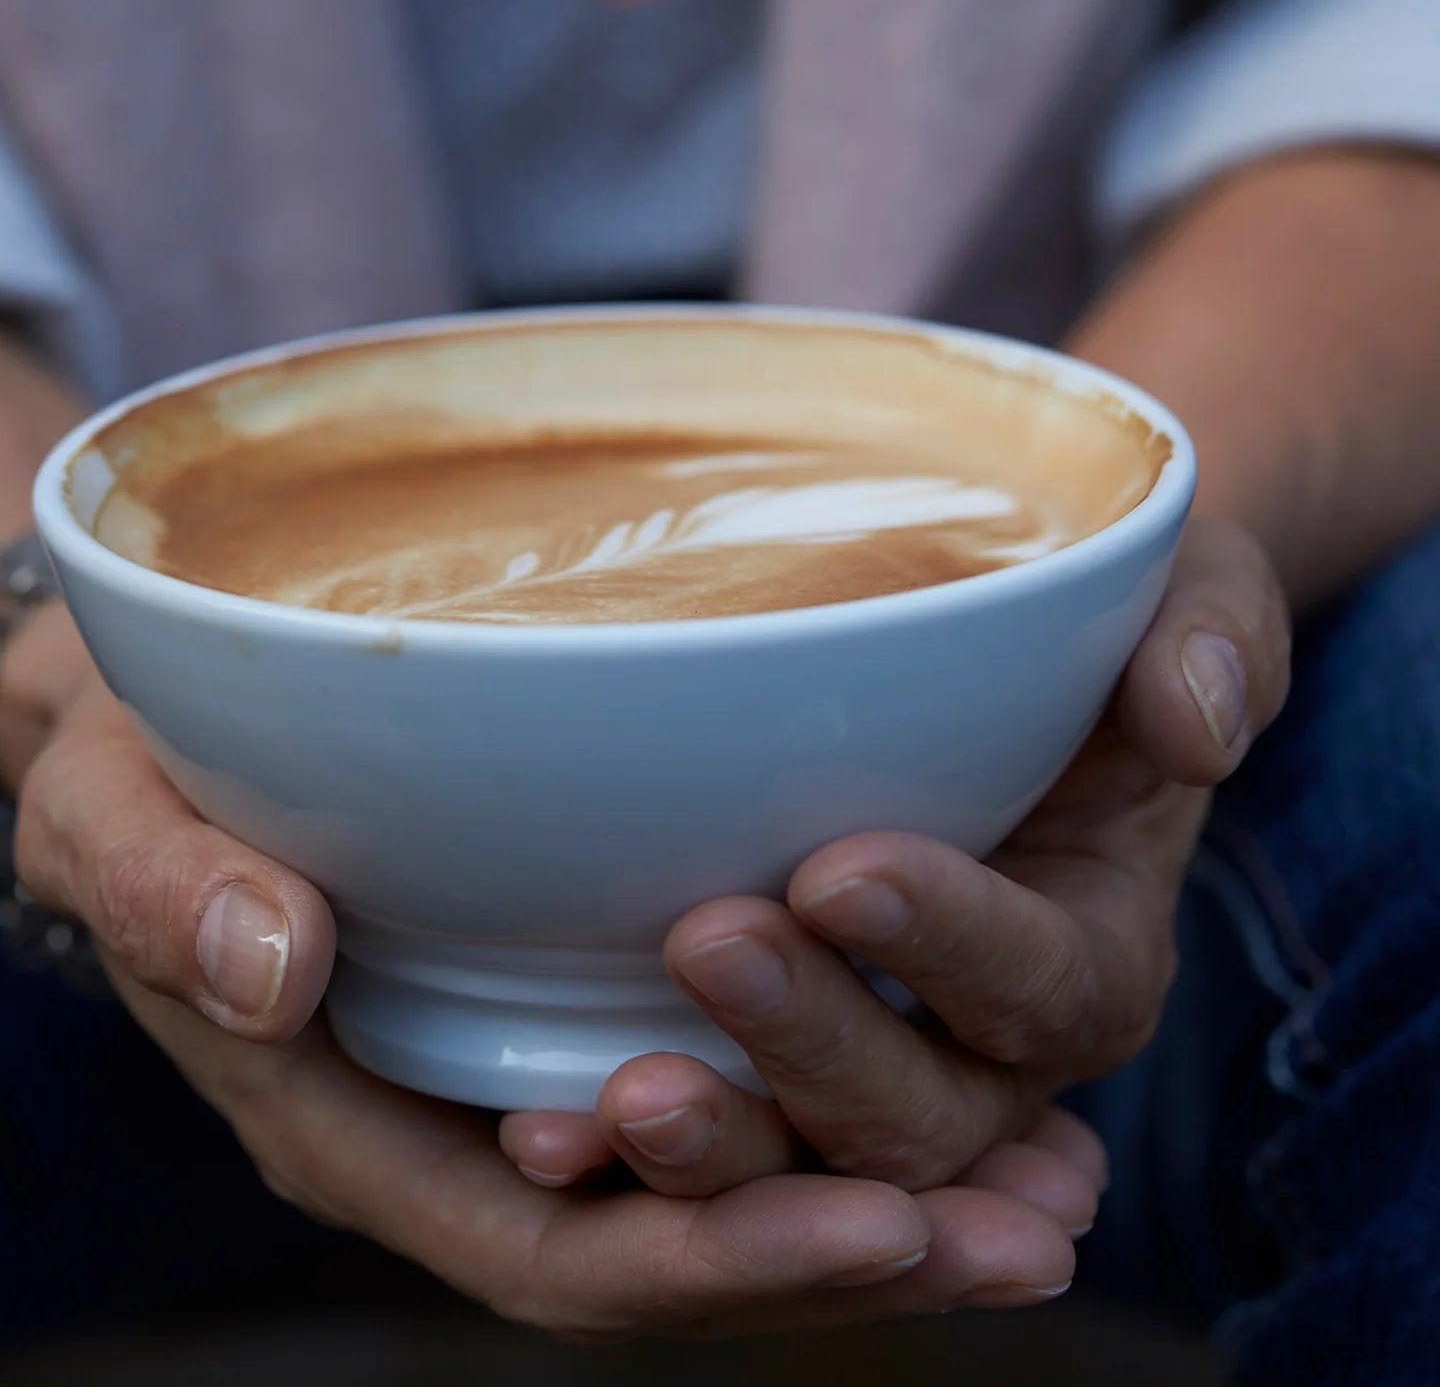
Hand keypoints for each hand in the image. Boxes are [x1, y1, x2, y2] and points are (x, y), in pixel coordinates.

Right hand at [10, 628, 1085, 1333]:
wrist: (161, 723)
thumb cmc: (134, 769)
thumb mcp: (108, 812)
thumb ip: (165, 891)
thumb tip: (272, 971)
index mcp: (353, 1122)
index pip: (546, 1246)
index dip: (707, 1254)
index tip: (877, 1225)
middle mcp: (464, 1120)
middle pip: (674, 1240)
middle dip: (849, 1248)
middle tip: (1033, 1231)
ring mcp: (531, 1058)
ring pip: (725, 1170)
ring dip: (891, 1185)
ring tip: (1062, 1179)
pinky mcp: (580, 980)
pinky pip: (729, 1068)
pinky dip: (854, 1082)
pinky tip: (988, 1069)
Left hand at [498, 518, 1289, 1204]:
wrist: (984, 657)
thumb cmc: (1085, 618)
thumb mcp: (1174, 593)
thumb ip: (1210, 642)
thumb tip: (1196, 724)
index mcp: (1088, 948)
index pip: (1050, 986)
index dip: (957, 944)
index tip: (843, 868)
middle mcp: (980, 1042)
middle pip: (923, 1115)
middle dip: (818, 1046)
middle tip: (709, 941)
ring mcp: (865, 1057)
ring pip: (810, 1162)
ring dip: (723, 1144)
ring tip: (622, 1094)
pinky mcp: (758, 1050)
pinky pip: (712, 1135)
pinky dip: (631, 1154)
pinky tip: (546, 1133)